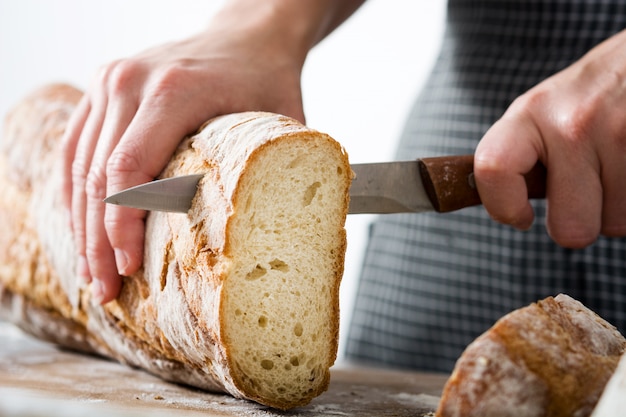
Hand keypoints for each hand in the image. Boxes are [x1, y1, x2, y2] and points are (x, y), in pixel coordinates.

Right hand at [61, 3, 310, 303]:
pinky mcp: (102, 87)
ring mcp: (110, 80)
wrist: (248, 34)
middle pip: (98, 174)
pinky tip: (81, 228)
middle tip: (105, 289)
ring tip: (90, 272)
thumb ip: (277, 172)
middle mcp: (131, 81)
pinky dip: (75, 192)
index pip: (129, 168)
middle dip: (98, 240)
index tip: (128, 268)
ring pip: (79, 164)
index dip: (122, 225)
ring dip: (81, 223)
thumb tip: (280, 239)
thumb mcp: (282, 122)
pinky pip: (76, 146)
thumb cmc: (267, 77)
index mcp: (175, 91)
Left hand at [474, 29, 625, 247]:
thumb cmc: (597, 91)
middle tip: (587, 189)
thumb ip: (522, 153)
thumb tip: (504, 208)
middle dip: (580, 221)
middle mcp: (573, 124)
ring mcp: (620, 136)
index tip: (520, 216)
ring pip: (614, 225)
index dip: (503, 207)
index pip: (493, 168)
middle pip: (568, 229)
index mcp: (531, 112)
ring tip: (618, 165)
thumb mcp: (547, 108)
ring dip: (617, 207)